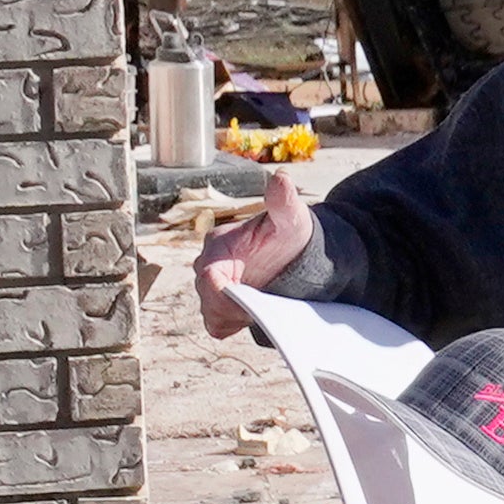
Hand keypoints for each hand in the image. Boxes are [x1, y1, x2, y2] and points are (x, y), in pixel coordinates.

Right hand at [188, 179, 314, 335]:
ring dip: (234, 317)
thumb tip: (280, 179)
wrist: (296, 253)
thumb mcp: (291, 217)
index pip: (208, 277)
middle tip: (265, 305)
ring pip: (211, 314)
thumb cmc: (289, 232)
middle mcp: (209, 264)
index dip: (225, 295)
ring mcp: (213, 286)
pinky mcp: (221, 303)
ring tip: (263, 307)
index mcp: (218, 244)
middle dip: (233, 308)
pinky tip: (254, 314)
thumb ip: (283, 201)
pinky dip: (233, 324)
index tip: (250, 302)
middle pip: (207, 299)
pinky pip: (216, 324)